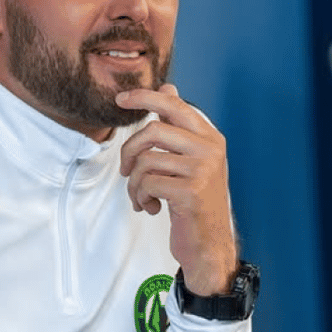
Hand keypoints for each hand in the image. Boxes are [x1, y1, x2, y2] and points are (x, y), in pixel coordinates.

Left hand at [117, 84, 237, 294]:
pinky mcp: (190, 191)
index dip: (144, 97)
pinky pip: (147, 183)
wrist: (209, 245)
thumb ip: (178, 126)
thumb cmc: (196, 202)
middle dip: (129, 151)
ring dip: (133, 183)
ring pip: (146, 161)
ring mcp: (202, 170)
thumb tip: (168, 87)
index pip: (174, 104)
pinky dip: (140, 197)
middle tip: (124, 170)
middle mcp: (210, 149)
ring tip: (141, 197)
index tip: (121, 99)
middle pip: (153, 130)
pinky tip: (150, 208)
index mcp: (210, 137)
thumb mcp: (190, 160)